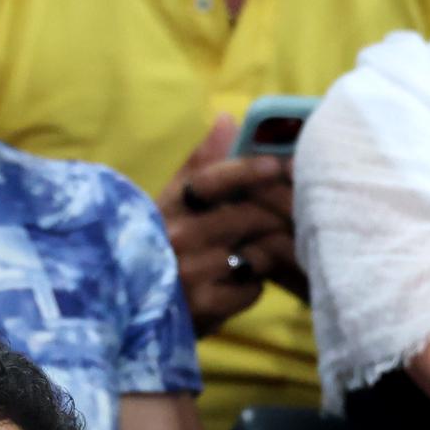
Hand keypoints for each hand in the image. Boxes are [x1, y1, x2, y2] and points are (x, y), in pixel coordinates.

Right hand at [157, 116, 295, 334]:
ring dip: (271, 250)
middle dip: (277, 214)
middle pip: (246, 217)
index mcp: (167, 207)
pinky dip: (255, 285)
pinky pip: (251, 289)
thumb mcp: (170, 205)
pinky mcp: (204, 309)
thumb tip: (228, 119)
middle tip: (299, 211)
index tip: (277, 165)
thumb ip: (200, 164)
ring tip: (274, 247)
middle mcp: (176, 238)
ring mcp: (190, 275)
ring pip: (256, 253)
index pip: (210, 180)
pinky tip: (244, 282)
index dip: (247, 171)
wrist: (129, 310)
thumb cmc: (159, 249)